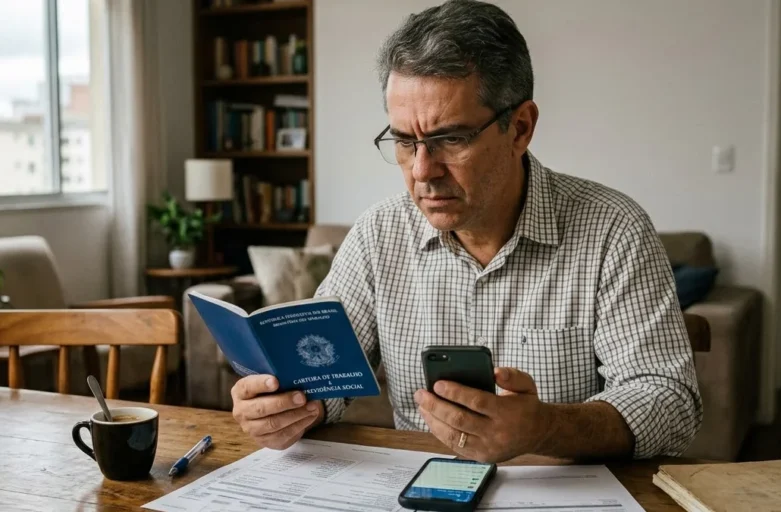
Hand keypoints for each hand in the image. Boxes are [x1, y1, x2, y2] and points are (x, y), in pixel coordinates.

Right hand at [231, 375, 323, 449]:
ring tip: (311, 407)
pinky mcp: (265, 441)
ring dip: (295, 415)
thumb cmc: (271, 391)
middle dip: (283, 402)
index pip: (247, 387)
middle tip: (301, 397)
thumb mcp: (271, 381)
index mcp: (240, 392)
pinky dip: (299, 425)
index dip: (261, 384)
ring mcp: (251, 429)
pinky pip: (283, 435)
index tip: (276, 382)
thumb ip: (280, 379)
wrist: (270, 412)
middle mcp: (241, 412)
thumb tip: (300, 377)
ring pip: (273, 424)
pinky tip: (310, 416)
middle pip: (261, 408)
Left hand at [414, 367, 549, 462]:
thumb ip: (512, 376)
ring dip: (433, 420)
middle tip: (421, 393)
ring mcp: (488, 448)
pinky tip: (431, 419)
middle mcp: (497, 433)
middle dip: (436, 405)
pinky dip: (440, 433)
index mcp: (507, 413)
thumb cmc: (526, 405)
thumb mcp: (527, 385)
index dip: (455, 393)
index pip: (477, 402)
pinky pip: (455, 446)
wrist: (539, 433)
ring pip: (454, 436)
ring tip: (422, 405)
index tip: (437, 384)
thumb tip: (495, 372)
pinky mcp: (481, 456)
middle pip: (460, 420)